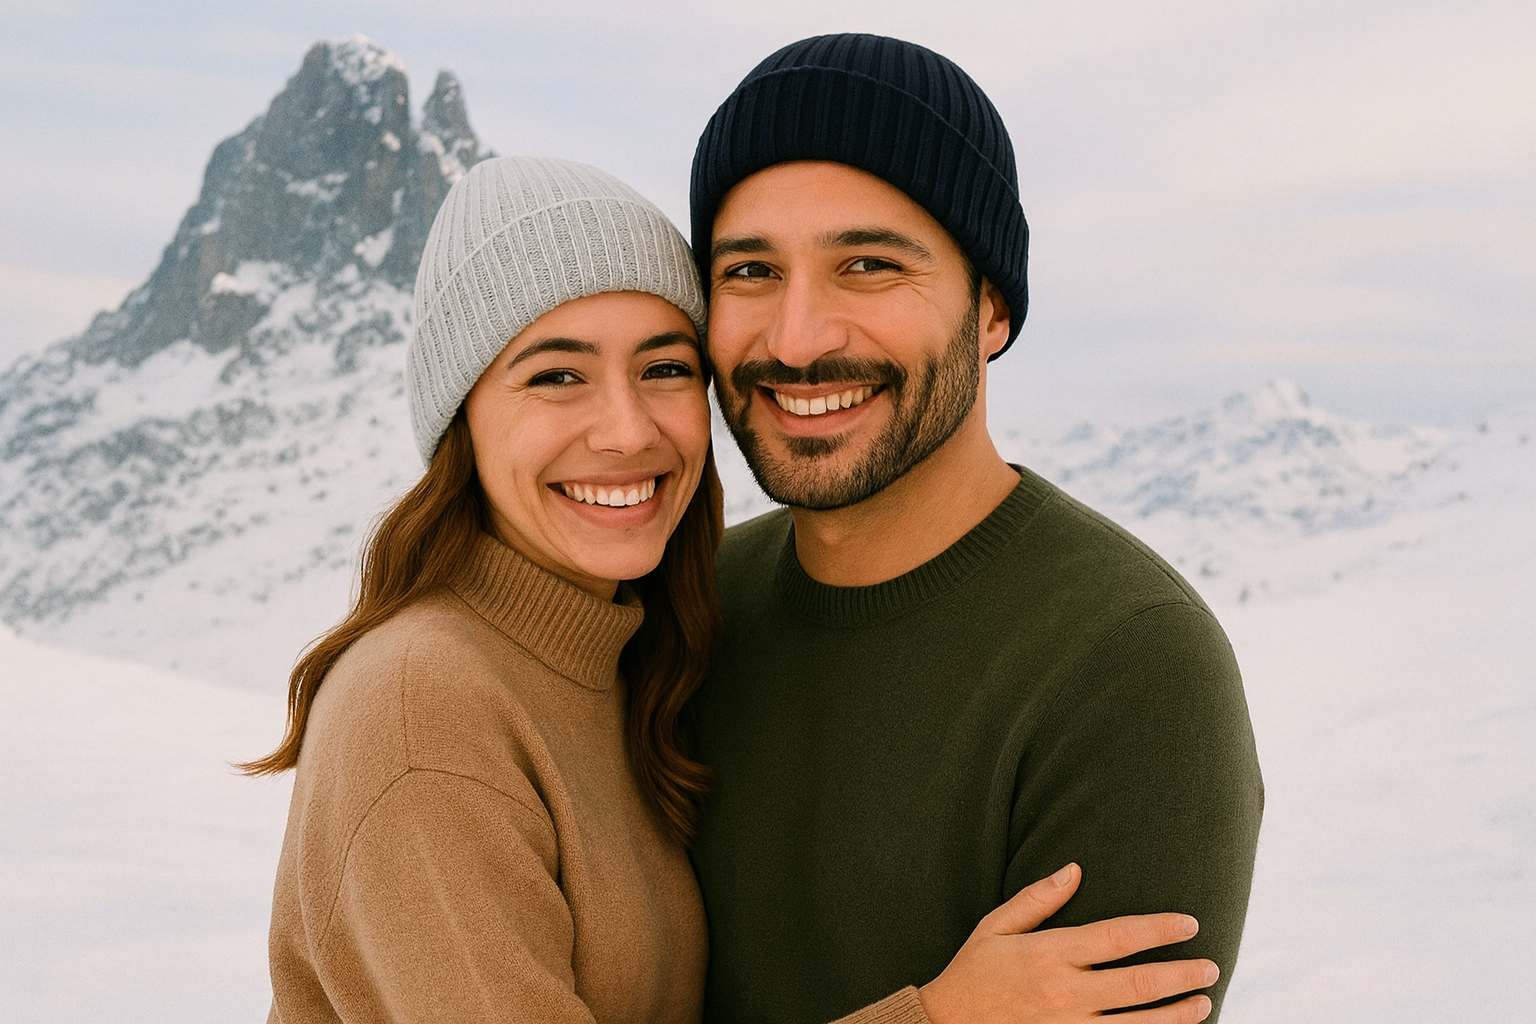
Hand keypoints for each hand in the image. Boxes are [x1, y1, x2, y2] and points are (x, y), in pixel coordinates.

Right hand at [917, 864, 1217, 1023]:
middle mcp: (1065, 992)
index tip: (1189, 924)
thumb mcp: (996, 926)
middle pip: (1138, 983)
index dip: (1158, 929)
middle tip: (1210, 966)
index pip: (1118, 937)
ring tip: (1204, 1001)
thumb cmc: (972, 972)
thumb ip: (1038, 898)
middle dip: (1181, 974)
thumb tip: (1075, 868)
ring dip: (1177, 1014)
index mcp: (1049, 954)